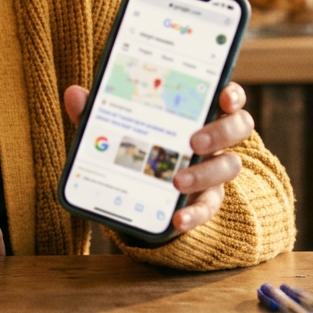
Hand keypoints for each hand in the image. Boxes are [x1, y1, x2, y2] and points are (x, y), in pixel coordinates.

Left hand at [63, 82, 252, 232]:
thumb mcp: (114, 128)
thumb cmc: (133, 147)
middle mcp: (212, 138)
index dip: (231, 94)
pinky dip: (194, 214)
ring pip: (230, 166)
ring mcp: (212, 169)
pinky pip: (208, 207)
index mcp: (195, 112)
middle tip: (195, 141)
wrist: (136, 193)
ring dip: (206, 173)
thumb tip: (74, 94)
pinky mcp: (204, 200)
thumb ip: (98, 112)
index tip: (223, 96)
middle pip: (238, 127)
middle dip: (221, 131)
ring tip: (177, 180)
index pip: (226, 96)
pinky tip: (177, 219)